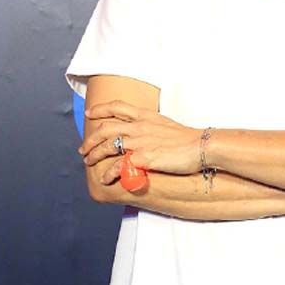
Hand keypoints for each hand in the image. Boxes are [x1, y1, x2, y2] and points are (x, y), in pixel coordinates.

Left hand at [78, 100, 200, 181]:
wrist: (200, 146)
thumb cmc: (188, 139)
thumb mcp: (166, 125)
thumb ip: (151, 126)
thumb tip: (144, 134)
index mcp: (145, 116)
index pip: (117, 107)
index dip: (101, 109)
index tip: (91, 113)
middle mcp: (138, 126)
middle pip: (105, 128)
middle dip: (91, 139)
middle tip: (83, 148)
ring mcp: (139, 142)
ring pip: (106, 145)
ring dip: (94, 154)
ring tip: (88, 161)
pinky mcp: (142, 158)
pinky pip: (117, 165)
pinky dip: (108, 172)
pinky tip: (105, 178)